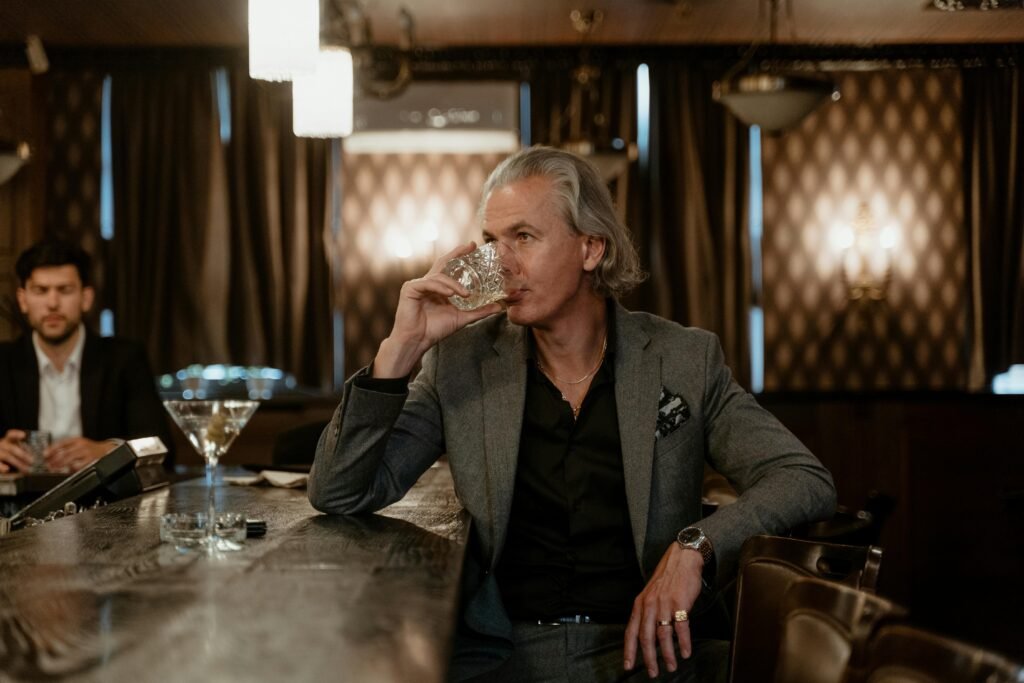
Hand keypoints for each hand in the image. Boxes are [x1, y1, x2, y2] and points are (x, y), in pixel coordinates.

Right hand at [0, 429, 31, 472]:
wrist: (2, 465)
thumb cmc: (13, 457)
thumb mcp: (19, 452)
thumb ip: (27, 451)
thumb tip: (42, 454)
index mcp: (8, 441)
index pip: (11, 435)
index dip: (16, 434)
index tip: (23, 435)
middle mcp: (2, 446)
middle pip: (11, 448)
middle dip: (23, 454)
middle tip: (32, 461)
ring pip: (6, 456)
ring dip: (17, 463)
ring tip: (26, 469)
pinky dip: (1, 466)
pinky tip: (7, 469)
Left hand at [45, 437, 113, 471]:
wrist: (106, 450)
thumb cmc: (90, 449)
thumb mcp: (79, 444)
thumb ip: (67, 447)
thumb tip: (51, 455)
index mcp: (77, 440)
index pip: (61, 443)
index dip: (51, 449)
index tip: (44, 454)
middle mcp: (81, 445)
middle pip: (64, 452)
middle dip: (54, 460)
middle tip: (48, 465)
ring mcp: (86, 453)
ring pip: (70, 459)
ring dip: (60, 465)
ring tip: (54, 469)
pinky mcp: (91, 460)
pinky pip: (78, 466)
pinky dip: (71, 468)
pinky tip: (68, 470)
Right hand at [373, 242, 502, 377]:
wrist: (417, 341)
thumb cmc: (435, 329)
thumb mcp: (462, 317)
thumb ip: (479, 311)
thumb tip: (499, 307)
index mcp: (438, 287)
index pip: (450, 267)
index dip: (460, 255)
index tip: (473, 246)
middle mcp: (428, 283)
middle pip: (443, 262)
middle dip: (457, 254)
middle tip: (470, 247)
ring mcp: (418, 284)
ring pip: (439, 276)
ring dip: (454, 284)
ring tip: (465, 294)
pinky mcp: (410, 289)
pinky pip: (428, 284)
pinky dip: (440, 288)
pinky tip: (450, 294)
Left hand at [624, 543, 704, 677]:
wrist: (682, 558)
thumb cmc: (667, 577)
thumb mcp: (650, 593)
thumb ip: (646, 612)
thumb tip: (646, 635)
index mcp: (640, 604)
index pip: (631, 631)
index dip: (629, 650)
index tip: (628, 666)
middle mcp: (649, 605)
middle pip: (646, 637)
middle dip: (648, 658)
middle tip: (652, 673)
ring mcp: (664, 604)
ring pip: (663, 636)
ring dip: (667, 654)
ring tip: (671, 667)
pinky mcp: (680, 603)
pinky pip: (681, 628)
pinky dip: (683, 643)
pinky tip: (685, 653)